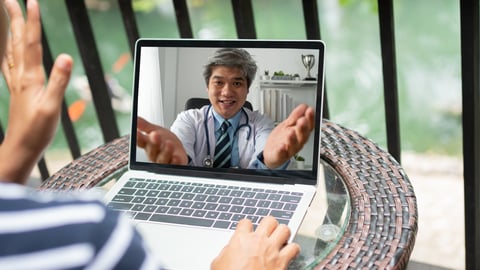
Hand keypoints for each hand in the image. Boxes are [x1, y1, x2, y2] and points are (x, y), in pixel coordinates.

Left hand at [0, 0, 72, 183]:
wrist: (20, 147)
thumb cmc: (37, 130)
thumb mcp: (52, 107)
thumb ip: (58, 81)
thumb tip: (64, 56)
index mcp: (30, 78)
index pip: (31, 44)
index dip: (32, 22)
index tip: (31, 1)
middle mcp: (20, 76)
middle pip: (16, 41)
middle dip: (14, 18)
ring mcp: (16, 83)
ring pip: (11, 49)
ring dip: (9, 30)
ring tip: (9, 15)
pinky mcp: (17, 90)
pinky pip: (9, 63)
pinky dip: (8, 50)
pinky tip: (7, 49)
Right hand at [136, 116, 187, 164]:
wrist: (177, 150)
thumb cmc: (164, 141)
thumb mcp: (155, 130)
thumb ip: (145, 126)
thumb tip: (135, 119)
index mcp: (148, 145)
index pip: (141, 142)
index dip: (139, 138)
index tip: (137, 132)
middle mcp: (155, 155)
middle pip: (151, 151)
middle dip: (153, 143)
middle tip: (154, 134)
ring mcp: (165, 161)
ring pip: (162, 159)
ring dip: (165, 152)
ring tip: (169, 143)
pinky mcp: (175, 165)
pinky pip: (174, 165)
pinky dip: (175, 162)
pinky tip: (176, 157)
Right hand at [211, 216, 299, 269]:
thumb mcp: (218, 263)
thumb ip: (226, 252)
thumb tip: (230, 249)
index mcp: (241, 239)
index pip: (246, 222)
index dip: (247, 226)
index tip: (248, 231)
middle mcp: (258, 241)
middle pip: (269, 220)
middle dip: (269, 225)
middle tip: (268, 233)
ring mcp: (272, 250)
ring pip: (284, 229)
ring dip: (283, 234)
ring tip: (280, 240)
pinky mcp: (282, 261)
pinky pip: (294, 247)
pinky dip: (293, 250)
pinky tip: (289, 253)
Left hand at [263, 104, 314, 167]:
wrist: (271, 152)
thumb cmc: (282, 139)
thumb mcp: (288, 125)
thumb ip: (295, 116)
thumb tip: (304, 106)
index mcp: (301, 134)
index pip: (308, 126)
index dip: (310, 119)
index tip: (310, 110)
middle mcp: (297, 143)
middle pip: (303, 136)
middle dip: (303, 128)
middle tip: (302, 120)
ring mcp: (289, 150)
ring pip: (293, 146)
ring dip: (293, 139)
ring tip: (291, 132)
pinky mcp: (279, 156)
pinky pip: (281, 154)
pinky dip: (281, 151)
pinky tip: (281, 147)